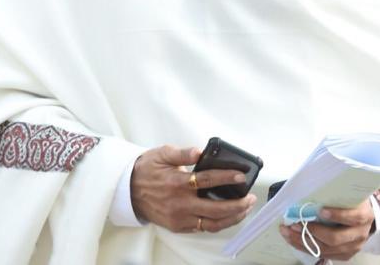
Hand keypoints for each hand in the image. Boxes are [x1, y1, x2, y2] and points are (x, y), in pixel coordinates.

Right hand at [130, 145, 256, 232]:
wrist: (128, 190)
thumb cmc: (147, 170)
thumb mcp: (162, 154)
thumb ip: (182, 153)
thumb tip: (199, 151)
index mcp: (178, 183)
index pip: (208, 181)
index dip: (227, 178)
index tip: (241, 175)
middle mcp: (180, 203)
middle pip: (216, 208)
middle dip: (237, 204)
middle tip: (250, 198)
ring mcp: (179, 218)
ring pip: (212, 223)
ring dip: (232, 218)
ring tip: (244, 209)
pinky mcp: (178, 226)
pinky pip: (202, 228)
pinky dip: (218, 223)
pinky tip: (228, 216)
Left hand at [277, 199, 375, 260]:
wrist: (363, 216)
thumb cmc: (351, 201)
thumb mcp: (349, 193)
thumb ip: (336, 191)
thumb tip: (311, 184)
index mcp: (364, 215)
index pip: (353, 217)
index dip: (337, 214)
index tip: (321, 210)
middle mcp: (360, 234)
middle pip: (335, 238)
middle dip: (312, 231)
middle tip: (295, 224)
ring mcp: (353, 247)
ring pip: (326, 249)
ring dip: (304, 242)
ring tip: (288, 233)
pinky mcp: (345, 255)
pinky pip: (324, 255)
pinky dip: (306, 248)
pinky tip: (294, 241)